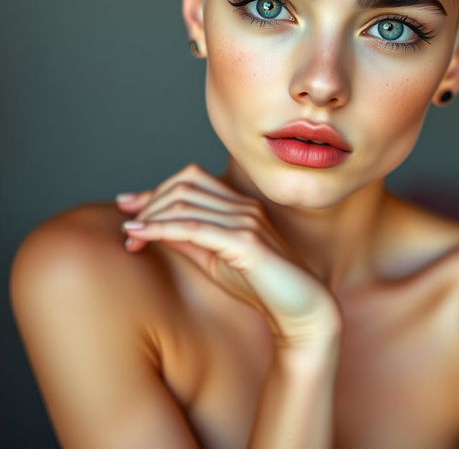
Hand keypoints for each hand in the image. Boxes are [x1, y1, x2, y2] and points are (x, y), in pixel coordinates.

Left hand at [116, 163, 341, 345]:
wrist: (300, 309)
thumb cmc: (260, 286)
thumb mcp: (215, 259)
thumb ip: (188, 239)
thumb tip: (151, 225)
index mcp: (240, 205)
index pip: (191, 178)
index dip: (157, 190)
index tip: (129, 208)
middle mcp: (244, 206)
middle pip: (184, 185)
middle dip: (150, 203)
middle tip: (129, 230)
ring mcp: (246, 221)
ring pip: (185, 203)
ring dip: (151, 217)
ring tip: (130, 236)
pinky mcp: (246, 242)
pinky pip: (194, 228)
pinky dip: (161, 229)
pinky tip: (139, 236)